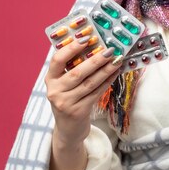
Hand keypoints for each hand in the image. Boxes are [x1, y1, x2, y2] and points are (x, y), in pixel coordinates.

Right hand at [45, 39, 120, 169]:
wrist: (67, 130)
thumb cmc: (68, 100)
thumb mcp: (64, 85)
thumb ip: (72, 68)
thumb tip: (93, 46)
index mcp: (50, 79)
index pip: (57, 60)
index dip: (71, 48)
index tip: (86, 38)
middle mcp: (55, 91)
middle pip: (77, 72)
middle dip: (95, 60)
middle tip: (110, 50)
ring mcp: (66, 103)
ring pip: (90, 83)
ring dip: (105, 70)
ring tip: (117, 60)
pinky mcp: (78, 112)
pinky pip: (96, 93)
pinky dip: (107, 82)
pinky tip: (115, 73)